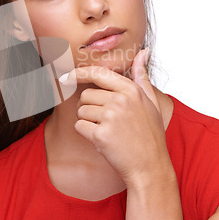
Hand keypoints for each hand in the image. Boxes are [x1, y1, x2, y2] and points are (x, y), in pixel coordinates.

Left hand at [60, 48, 173, 188]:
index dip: (78, 73)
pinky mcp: (101, 134)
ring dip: (88, 122)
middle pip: (85, 95)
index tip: (66, 76)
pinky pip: (79, 127)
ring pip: (81, 111)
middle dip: (89, 108)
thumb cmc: (150, 135)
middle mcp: (121, 100)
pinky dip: (86, 134)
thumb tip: (143, 51)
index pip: (98, 74)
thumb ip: (142, 76)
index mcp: (131, 90)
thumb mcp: (152, 102)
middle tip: (105, 122)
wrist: (150, 167)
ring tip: (106, 131)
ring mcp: (111, 117)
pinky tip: (102, 140)